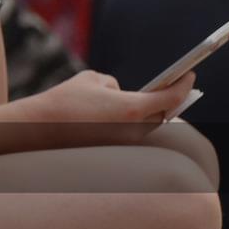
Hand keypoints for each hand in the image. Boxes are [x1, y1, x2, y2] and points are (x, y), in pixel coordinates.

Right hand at [21, 70, 196, 145]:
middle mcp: (131, 130)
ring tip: (156, 101)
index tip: (190, 76)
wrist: (39, 128)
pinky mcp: (112, 151)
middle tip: (175, 86)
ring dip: (151, 114)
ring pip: (146, 126)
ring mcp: (123, 144)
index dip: (183, 86)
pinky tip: (132, 118)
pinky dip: (134, 124)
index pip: (168, 97)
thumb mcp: (91, 80)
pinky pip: (131, 135)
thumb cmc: (65, 100)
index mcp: (131, 108)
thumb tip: (120, 93)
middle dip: (169, 100)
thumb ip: (114, 84)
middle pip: (161, 115)